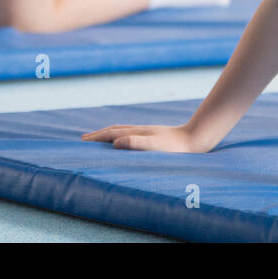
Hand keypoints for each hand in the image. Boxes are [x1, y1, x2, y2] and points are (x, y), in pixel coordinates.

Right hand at [81, 123, 204, 151]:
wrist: (195, 139)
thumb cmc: (177, 148)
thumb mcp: (156, 147)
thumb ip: (136, 144)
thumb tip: (114, 143)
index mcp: (137, 133)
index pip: (111, 134)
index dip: (96, 138)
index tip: (82, 141)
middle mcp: (139, 130)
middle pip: (113, 130)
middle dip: (98, 134)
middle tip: (83, 139)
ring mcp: (146, 132)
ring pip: (122, 130)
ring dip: (108, 133)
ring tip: (99, 138)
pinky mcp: (153, 136)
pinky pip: (130, 134)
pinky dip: (120, 136)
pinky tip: (124, 141)